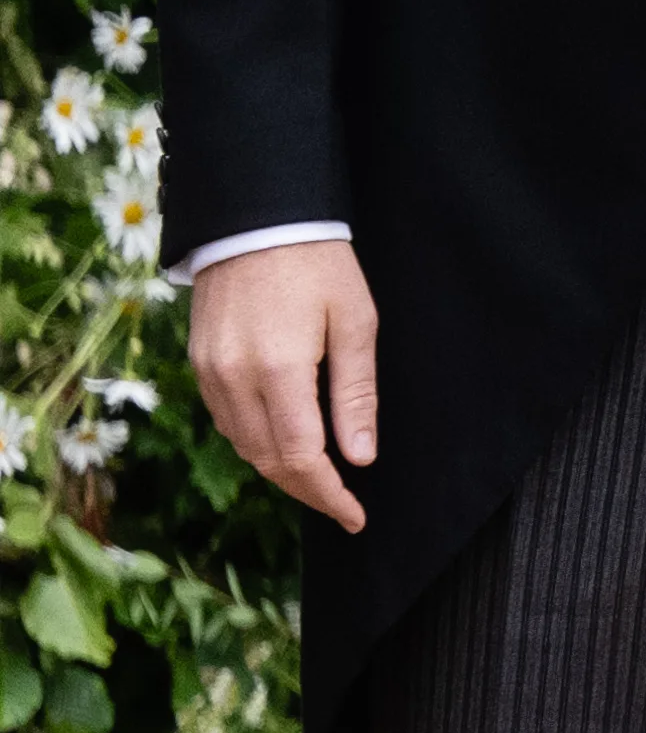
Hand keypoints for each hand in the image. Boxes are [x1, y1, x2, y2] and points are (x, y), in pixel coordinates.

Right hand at [188, 240, 378, 532]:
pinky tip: (283, 437)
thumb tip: (360, 456)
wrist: (257, 216)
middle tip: (343, 502)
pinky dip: (255, 440)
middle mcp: (234, 379)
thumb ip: (356, 392)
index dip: (329, 494)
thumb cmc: (318, 261)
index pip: (302, 458)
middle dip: (308, 489)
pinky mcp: (198, 362)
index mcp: (280, 370)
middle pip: (269, 461)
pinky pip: (225, 421)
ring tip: (320, 475)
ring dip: (280, 468)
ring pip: (243, 446)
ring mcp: (210, 373)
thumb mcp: (356, 319)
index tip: (355, 516)